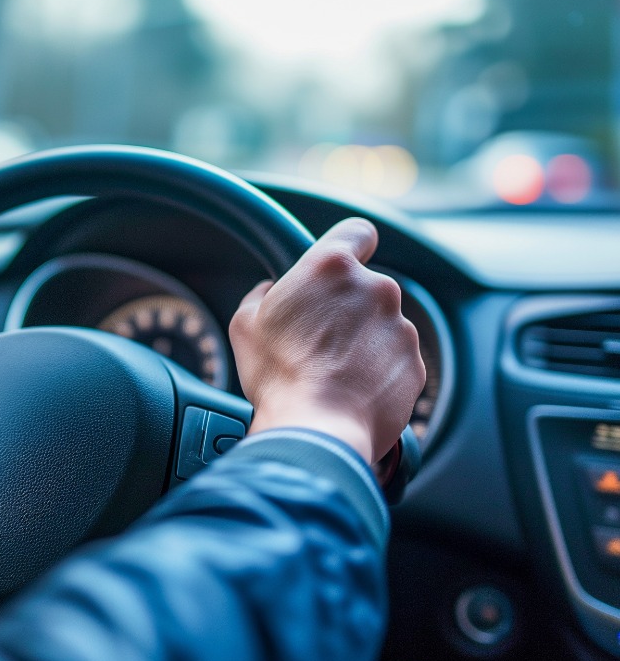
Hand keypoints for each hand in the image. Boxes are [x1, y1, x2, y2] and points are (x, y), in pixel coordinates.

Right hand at [228, 218, 424, 464]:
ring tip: (332, 372)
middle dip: (347, 307)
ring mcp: (401, 328)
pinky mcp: (415, 365)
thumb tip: (269, 292)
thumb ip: (262, 295)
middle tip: (317, 337)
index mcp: (332, 268)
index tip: (339, 267)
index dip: (350, 245)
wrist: (317, 430)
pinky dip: (378, 371)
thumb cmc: (279, 376)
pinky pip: (395, 359)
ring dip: (362, 341)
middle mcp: (376, 289)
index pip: (358, 231)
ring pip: (382, 325)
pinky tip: (350, 390)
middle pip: (367, 286)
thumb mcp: (245, 325)